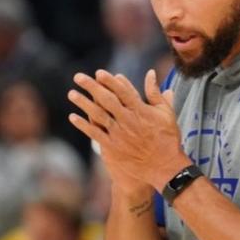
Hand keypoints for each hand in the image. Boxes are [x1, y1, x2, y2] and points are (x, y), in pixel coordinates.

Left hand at [68, 69, 189, 193]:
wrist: (164, 166)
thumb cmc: (167, 138)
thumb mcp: (166, 113)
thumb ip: (155, 93)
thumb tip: (151, 73)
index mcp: (141, 110)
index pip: (123, 91)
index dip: (110, 81)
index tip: (99, 72)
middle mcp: (128, 120)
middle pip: (107, 99)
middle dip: (91, 86)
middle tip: (78, 77)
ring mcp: (119, 134)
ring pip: (98, 115)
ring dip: (83, 103)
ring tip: (72, 93)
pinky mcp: (113, 147)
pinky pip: (95, 134)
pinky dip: (83, 125)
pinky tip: (73, 117)